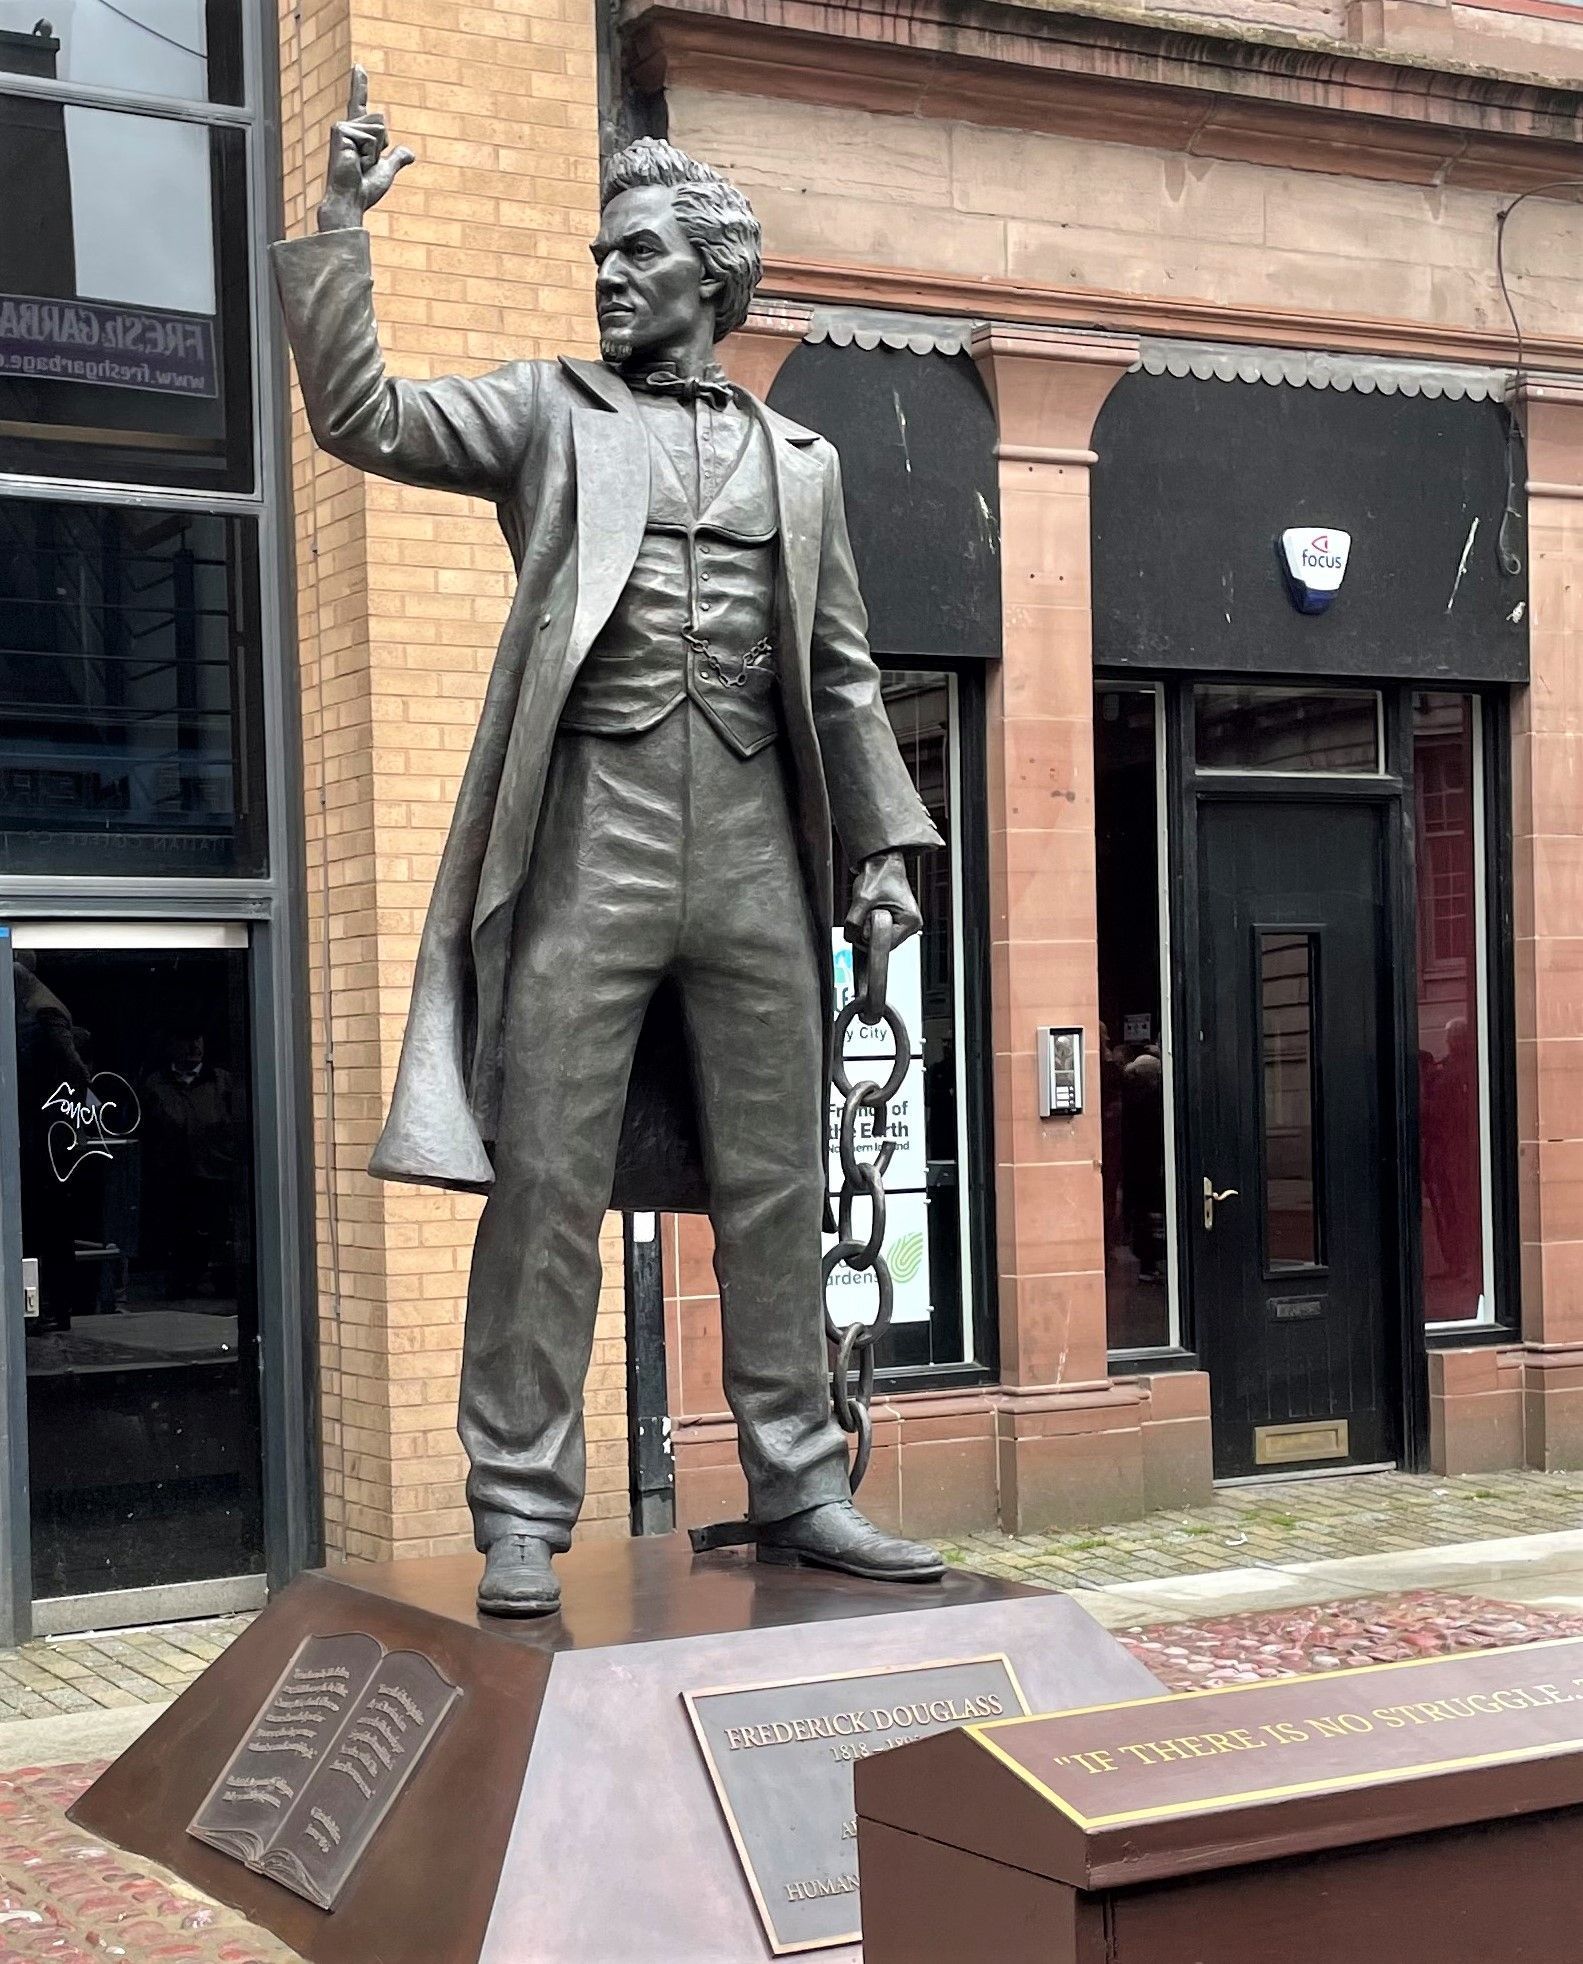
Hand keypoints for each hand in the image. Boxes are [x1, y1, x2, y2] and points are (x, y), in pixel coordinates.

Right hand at [317, 65, 414, 232]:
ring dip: (376, 151)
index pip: (359, 104)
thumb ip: (396, 159)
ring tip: (360, 164)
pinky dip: (369, 153)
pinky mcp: (340, 132)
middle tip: (365, 163)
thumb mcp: (386, 171)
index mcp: (356, 134)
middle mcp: (347, 127)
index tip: (359, 67)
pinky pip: (371, 137)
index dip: (360, 85)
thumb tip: (409, 154)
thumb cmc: (365, 189)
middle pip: (382, 120)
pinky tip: (355, 163)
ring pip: (379, 128)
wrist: (352, 200)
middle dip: (383, 145)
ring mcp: (342, 128)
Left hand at [844, 850, 922, 949]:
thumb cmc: (878, 875)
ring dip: (869, 926)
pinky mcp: (898, 922)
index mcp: (910, 921)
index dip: (869, 934)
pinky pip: (880, 931)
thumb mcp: (862, 899)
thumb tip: (851, 938)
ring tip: (872, 907)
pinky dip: (871, 923)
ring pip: (880, 937)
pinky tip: (873, 909)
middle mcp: (911, 925)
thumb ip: (854, 922)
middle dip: (869, 930)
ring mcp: (905, 925)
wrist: (882, 863)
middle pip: (883, 942)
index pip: (885, 944)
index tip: (865, 916)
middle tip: (868, 909)